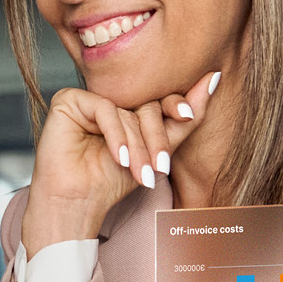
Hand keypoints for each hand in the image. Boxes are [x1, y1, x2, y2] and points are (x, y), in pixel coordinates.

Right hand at [21, 69, 221, 253]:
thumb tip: (214, 78)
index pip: (158, 98)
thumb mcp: (159, 151)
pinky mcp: (68, 100)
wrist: (76, 203)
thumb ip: (186, 118)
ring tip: (137, 172)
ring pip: (126, 110)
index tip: (187, 115)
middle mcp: (109, 99)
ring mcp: (88, 99)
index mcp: (128, 107)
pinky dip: (115, 135)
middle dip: (155, 138)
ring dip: (136, 145)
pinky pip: (104, 108)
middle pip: (145, 105)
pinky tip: (118, 158)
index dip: (176, 106)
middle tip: (160, 166)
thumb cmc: (111, 181)